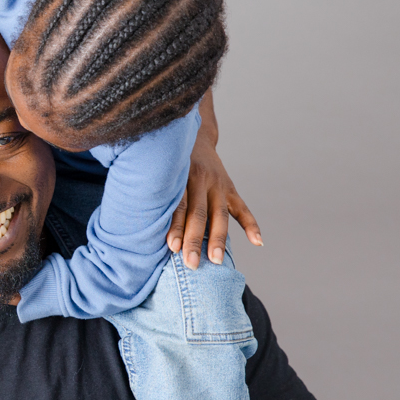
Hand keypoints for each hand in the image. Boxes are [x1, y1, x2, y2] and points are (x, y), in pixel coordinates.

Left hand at [167, 135, 262, 268]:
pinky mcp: (230, 188)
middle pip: (198, 214)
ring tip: (216, 260)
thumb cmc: (167, 164)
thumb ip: (157, 195)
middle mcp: (200, 180)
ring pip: (219, 214)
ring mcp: (218, 184)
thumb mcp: (160, 173)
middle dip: (195, 240)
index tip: (173, 248)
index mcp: (179, 177)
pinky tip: (258, 242)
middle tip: (192, 264)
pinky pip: (242, 209)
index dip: (176, 227)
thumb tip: (141, 228)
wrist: (193, 136)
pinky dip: (251, 225)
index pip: (178, 206)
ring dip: (218, 239)